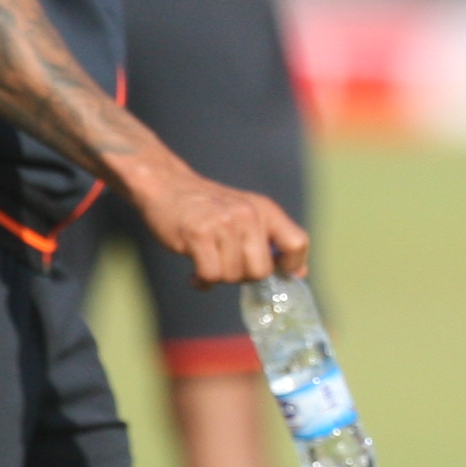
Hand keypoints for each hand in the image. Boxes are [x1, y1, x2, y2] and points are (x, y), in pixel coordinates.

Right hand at [125, 160, 307, 288]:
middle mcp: (248, 214)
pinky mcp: (198, 233)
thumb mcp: (247, 215)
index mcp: (265, 210)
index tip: (276, 272)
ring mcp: (224, 222)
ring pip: (233, 276)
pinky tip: (195, 272)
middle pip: (262, 270)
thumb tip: (299, 274)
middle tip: (227, 265)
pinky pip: (210, 276)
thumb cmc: (207, 207)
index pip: (297, 243)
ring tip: (208, 261)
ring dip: (219, 277)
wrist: (167, 185)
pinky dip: (202, 281)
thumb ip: (272, 242)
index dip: (291, 266)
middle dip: (243, 277)